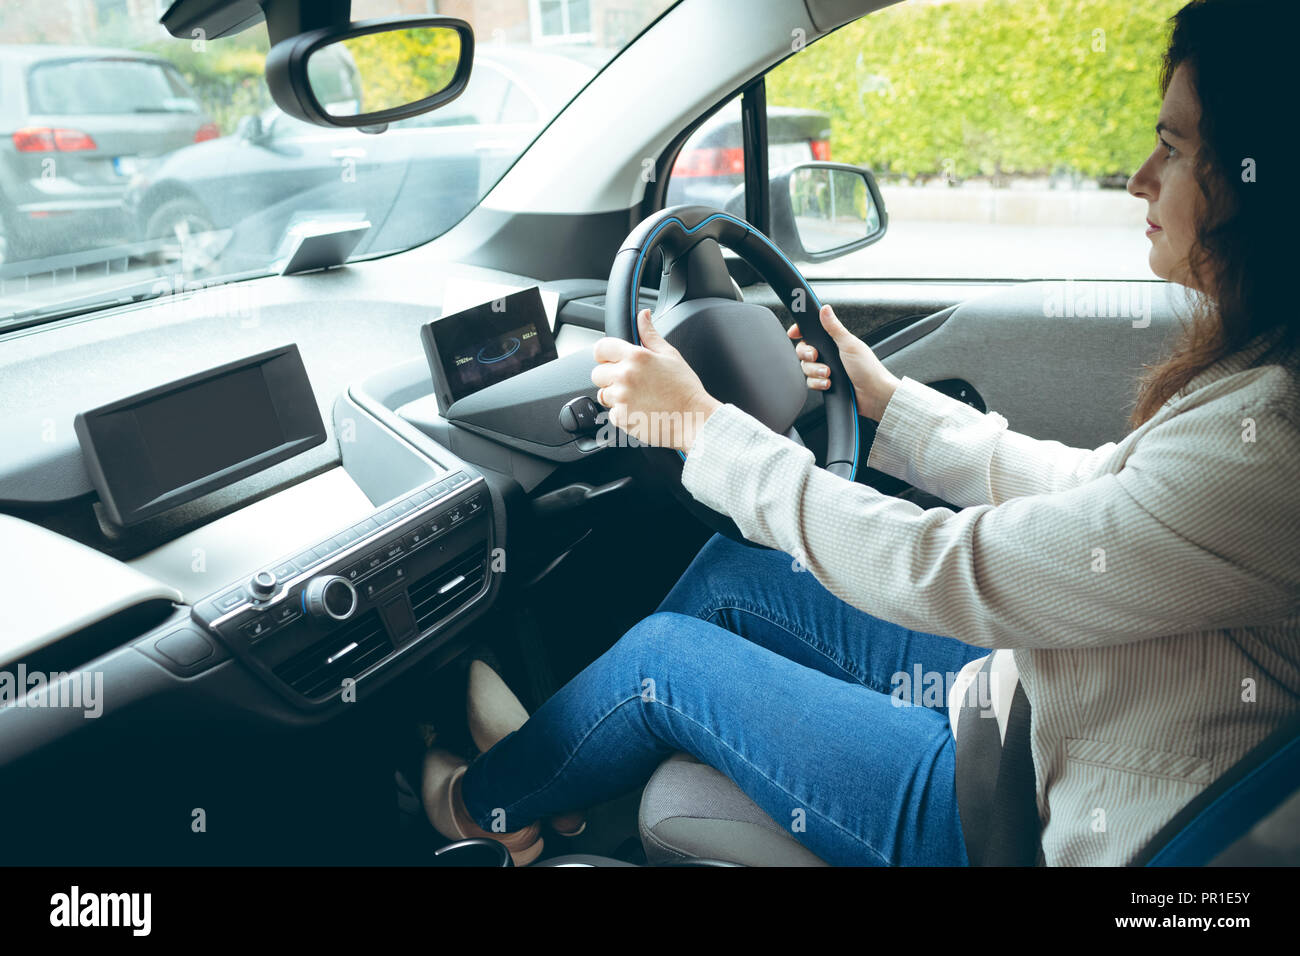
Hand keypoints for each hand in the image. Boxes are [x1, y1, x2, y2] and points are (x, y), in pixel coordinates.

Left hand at [592, 308, 720, 453]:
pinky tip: (640, 411)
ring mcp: (622, 398)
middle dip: (610, 377)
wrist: (694, 419)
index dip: (605, 355)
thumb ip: (650, 334)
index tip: (612, 361)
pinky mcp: (622, 418)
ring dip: (615, 397)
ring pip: (603, 395)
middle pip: (597, 373)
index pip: (601, 348)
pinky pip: (611, 414)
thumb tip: (642, 315)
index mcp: (636, 356)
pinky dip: (622, 414)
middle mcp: (625, 375)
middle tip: (632, 383)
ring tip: (638, 398)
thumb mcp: (670, 355)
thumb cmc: (685, 389)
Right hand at [787, 303, 899, 421]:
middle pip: (804, 351)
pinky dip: (818, 383)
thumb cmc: (868, 369)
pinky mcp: (825, 383)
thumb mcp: (849, 344)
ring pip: (805, 368)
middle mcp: (829, 354)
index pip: (811, 332)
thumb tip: (825, 309)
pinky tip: (829, 383)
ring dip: (815, 371)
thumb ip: (834, 328)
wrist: (873, 395)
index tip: (794, 333)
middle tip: (816, 356)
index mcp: (835, 341)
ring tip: (828, 373)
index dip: (800, 331)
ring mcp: (826, 369)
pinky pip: (810, 382)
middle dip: (807, 355)